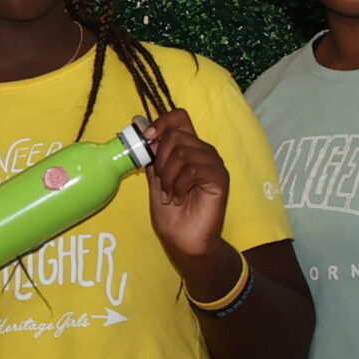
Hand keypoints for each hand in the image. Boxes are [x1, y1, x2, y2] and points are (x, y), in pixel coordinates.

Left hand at [142, 109, 229, 262]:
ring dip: (168, 176)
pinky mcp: (220, 178)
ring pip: (183, 152)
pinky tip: (179, 198)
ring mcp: (213, 164)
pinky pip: (194, 169)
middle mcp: (203, 152)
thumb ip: (151, 154)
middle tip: (161, 183)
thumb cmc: (171, 212)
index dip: (160, 123)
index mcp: (188, 148)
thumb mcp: (155, 178)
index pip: (179, 117)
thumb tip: (137, 122)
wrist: (184, 240)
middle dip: (159, 160)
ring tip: (169, 194)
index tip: (146, 140)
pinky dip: (179, 184)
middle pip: (176, 134)